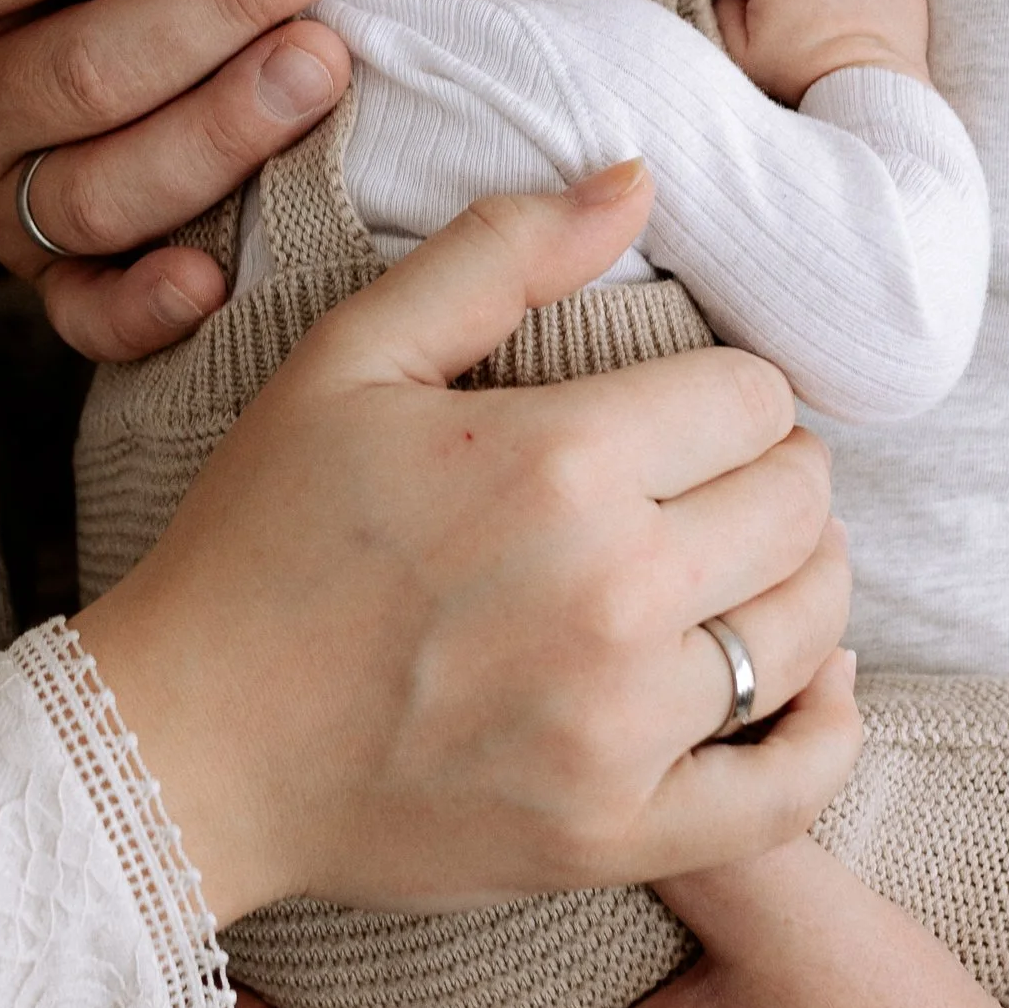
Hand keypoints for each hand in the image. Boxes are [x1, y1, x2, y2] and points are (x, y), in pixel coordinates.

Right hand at [81, 162, 861, 925]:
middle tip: (712, 484)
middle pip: (799, 502)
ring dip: (796, 582)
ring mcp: (619, 727)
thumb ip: (500, 254)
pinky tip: (808, 684)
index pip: (754, 395)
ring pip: (808, 626)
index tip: (679, 414)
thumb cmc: (258, 537)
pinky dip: (824, 729)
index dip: (725, 392)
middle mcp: (609, 592)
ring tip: (740, 567)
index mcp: (556, 462)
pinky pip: (793, 785)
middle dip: (770, 474)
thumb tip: (639, 176)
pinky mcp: (614, 831)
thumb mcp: (349, 357)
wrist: (184, 745)